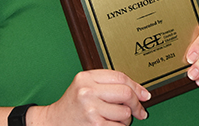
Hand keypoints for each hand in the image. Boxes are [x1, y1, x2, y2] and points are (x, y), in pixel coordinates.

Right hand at [29, 70, 149, 125]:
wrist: (53, 123)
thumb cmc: (72, 105)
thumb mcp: (84, 86)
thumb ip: (106, 83)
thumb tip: (139, 91)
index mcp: (85, 77)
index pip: (120, 77)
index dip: (136, 86)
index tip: (144, 94)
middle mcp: (88, 91)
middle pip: (125, 93)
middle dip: (136, 103)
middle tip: (140, 110)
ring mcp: (91, 109)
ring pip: (125, 112)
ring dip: (126, 119)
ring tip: (114, 118)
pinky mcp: (95, 125)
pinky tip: (110, 125)